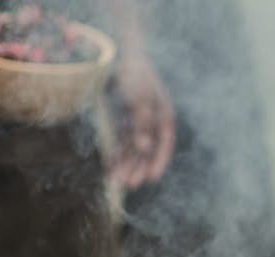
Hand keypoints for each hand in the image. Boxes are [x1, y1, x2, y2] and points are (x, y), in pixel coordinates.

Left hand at [108, 51, 172, 187]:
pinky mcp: (122, 119)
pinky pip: (120, 140)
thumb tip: (145, 147)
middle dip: (139, 166)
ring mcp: (137, 121)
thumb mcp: (140, 97)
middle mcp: (152, 121)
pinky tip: (110, 166)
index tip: (152, 178)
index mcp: (164, 115)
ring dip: (126, 163)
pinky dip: (115, 153)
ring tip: (118, 180)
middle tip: (131, 184)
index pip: (164, 143)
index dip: (158, 161)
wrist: (117, 54)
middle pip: (147, 149)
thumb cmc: (133, 73)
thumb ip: (142, 122)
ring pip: (132, 147)